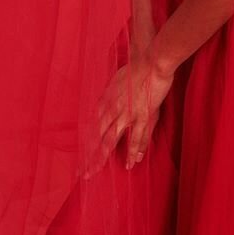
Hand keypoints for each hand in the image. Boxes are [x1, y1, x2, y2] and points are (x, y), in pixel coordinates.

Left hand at [81, 44, 174, 177]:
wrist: (151, 62)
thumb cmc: (135, 68)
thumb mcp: (116, 80)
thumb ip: (109, 95)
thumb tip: (104, 105)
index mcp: (105, 100)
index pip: (92, 125)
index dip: (87, 141)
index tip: (82, 154)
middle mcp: (112, 109)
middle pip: (96, 136)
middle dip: (88, 155)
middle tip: (81, 172)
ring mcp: (126, 114)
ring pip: (110, 140)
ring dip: (101, 157)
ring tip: (95, 172)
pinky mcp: (142, 116)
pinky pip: (136, 137)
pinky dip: (133, 151)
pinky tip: (130, 164)